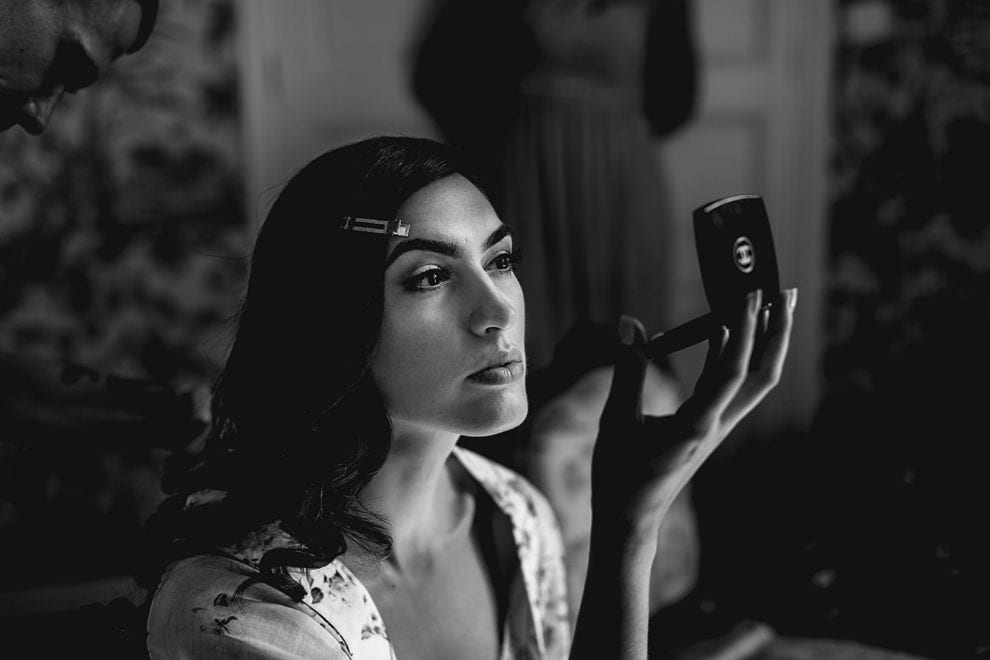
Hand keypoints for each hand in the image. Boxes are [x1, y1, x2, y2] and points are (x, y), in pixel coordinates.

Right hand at [591, 288, 796, 535]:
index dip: (746, 331)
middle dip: (779, 333)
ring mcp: (715, 427)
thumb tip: (630, 323)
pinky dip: (730, 355)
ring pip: (752, 380)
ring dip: (763, 342)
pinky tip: (723, 331)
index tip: (752, 294)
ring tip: (769, 304)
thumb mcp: (616, 422)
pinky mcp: (705, 427)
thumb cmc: (620, 475)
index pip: (734, 371)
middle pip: (764, 374)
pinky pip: (727, 385)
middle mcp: (716, 425)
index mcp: (697, 425)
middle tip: (787, 292)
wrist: (630, 518)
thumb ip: (626, 371)